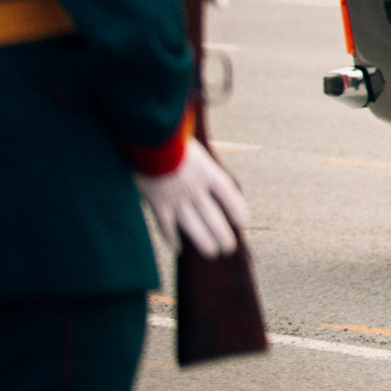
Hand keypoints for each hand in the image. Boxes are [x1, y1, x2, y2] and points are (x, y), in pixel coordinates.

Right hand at [135, 143, 249, 258]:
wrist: (147, 138)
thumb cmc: (170, 140)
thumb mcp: (193, 149)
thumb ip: (202, 166)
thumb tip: (210, 181)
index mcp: (207, 171)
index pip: (228, 193)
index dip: (237, 208)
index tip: (243, 222)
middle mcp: (195, 186)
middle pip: (213, 215)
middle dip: (222, 233)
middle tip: (228, 247)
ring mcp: (176, 196)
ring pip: (193, 225)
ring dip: (204, 240)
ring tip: (213, 252)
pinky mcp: (157, 202)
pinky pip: (166, 225)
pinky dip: (172, 238)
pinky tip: (179, 249)